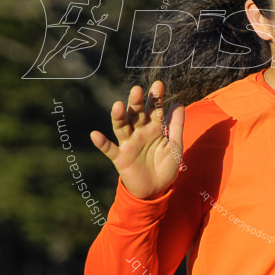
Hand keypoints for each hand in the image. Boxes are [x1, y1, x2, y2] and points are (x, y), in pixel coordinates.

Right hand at [91, 80, 184, 199]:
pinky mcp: (120, 158)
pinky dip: (102, 143)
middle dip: (136, 102)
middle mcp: (140, 132)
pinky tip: (95, 135)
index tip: (158, 84)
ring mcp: (129, 144)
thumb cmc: (166, 166)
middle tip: (137, 90)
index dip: (156, 97)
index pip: (154, 109)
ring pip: (122, 127)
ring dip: (119, 117)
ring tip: (117, 106)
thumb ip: (176, 125)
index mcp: (154, 128)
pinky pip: (109, 150)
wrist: (157, 190)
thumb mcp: (175, 145)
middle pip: (137, 114)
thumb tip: (178, 102)